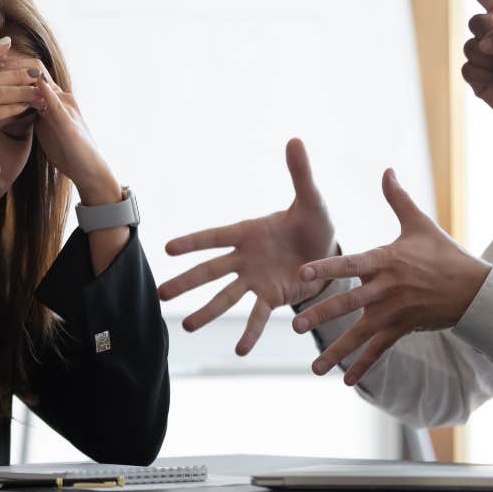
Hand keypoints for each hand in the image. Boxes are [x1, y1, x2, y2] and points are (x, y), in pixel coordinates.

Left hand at [0, 58, 118, 202]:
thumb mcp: (46, 127)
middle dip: (13, 64)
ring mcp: (67, 110)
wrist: (90, 170)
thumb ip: (35, 112)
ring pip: (45, 84)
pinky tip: (36, 87)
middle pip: (37, 71)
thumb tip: (15, 105)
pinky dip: (46, 95)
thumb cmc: (67, 150)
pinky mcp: (70, 126)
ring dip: (23, 75)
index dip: (12, 66)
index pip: (33, 73)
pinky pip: (57, 107)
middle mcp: (62, 98)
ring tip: (3, 69)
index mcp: (55, 99)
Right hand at [158, 139, 334, 354]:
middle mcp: (245, 258)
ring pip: (226, 297)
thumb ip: (300, 173)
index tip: (167, 249)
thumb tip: (295, 140)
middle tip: (161, 295)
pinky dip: (250, 332)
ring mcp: (256, 280)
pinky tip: (240, 351)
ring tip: (188, 327)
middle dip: (187, 283)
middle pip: (211, 271)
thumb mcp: (312, 199)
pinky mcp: (272, 297)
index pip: (215, 237)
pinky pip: (258, 316)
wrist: (330, 252)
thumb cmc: (315, 222)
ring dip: (207, 312)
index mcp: (248, 232)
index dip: (193, 243)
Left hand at [292, 168, 489, 385]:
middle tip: (296, 325)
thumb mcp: (420, 224)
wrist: (476, 289)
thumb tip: (386, 170)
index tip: (302, 273)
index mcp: (385, 261)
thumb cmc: (444, 254)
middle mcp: (386, 288)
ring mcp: (395, 312)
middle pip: (349, 303)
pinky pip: (380, 350)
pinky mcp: (403, 329)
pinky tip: (345, 380)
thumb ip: (397, 199)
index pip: (351, 264)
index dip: (326, 268)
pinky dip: (363, 365)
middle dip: (322, 315)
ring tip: (314, 367)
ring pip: (361, 333)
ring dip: (336, 351)